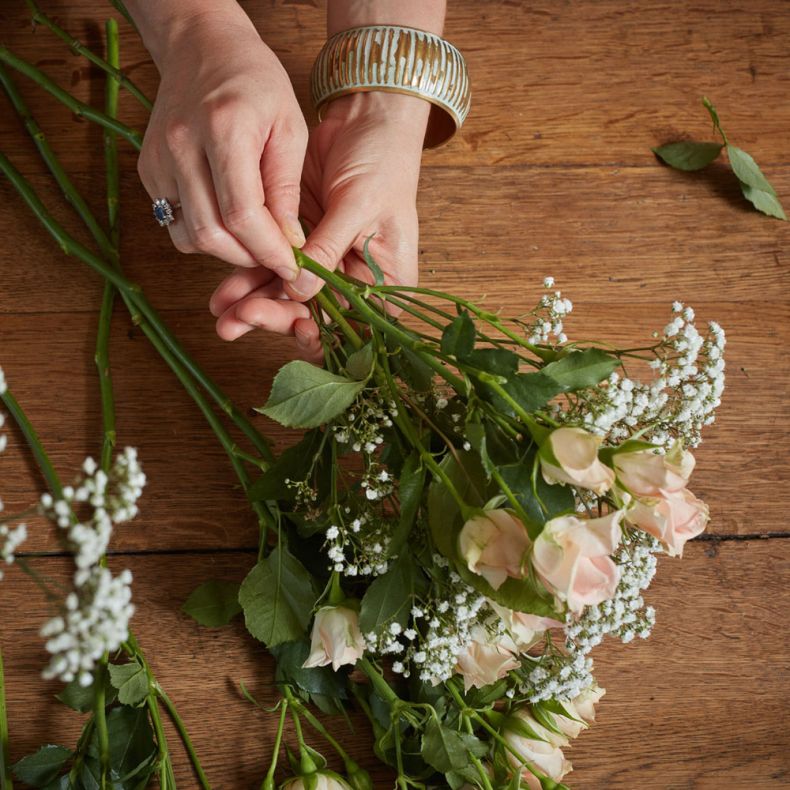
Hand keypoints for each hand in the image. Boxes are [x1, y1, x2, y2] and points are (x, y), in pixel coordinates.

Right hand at [136, 10, 306, 280]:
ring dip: (226, 252)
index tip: (292, 265)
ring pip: (190, 237)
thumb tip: (290, 243)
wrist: (203, 46)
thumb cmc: (256, 82)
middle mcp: (181, 146)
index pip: (242, 214)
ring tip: (255, 241)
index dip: (269, 250)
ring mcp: (157, 160)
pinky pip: (174, 224)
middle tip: (276, 257)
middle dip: (249, 257)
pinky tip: (228, 222)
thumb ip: (286, 188)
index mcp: (223, 129)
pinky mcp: (147, 170)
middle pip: (211, 233)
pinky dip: (205, 235)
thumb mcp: (290, 127)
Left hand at [210, 91, 429, 353]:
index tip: (295, 328)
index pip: (353, 327)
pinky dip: (249, 278)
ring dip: (254, 305)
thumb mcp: (359, 207)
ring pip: (288, 296)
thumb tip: (297, 289)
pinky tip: (224, 293)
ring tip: (223, 314)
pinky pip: (272, 269)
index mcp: (385, 285)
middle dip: (276, 318)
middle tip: (240, 320)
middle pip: (314, 316)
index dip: (322, 335)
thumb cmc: (383, 161)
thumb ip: (327, 249)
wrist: (367, 121)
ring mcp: (325, 265)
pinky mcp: (300, 245)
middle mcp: (355, 283)